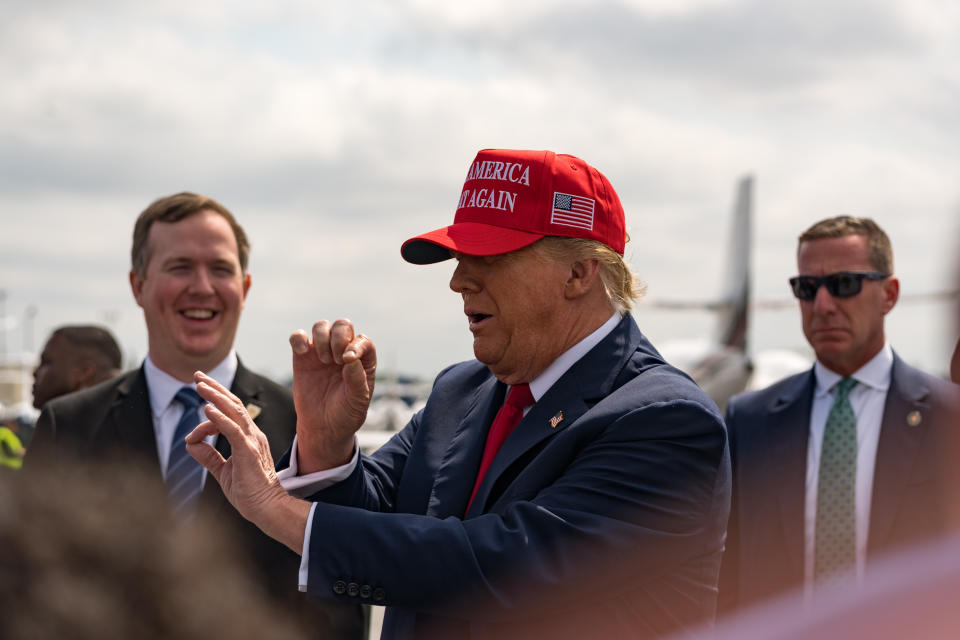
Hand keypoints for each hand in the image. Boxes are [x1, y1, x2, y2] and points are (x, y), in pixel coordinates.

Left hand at [186, 371, 310, 552]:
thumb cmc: (249, 492)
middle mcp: (252, 435)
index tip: (196, 415)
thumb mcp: (222, 471)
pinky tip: (207, 409)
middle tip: (198, 376)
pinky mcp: (248, 452)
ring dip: (215, 396)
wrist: (267, 508)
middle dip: (215, 388)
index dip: (210, 410)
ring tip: (200, 385)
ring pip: (233, 411)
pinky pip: (233, 430)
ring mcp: (252, 442)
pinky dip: (220, 418)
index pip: (229, 414)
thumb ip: (208, 455)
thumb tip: (191, 442)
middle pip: (233, 404)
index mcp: (248, 438)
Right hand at [289, 318, 376, 472]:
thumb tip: (351, 358)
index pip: (363, 341)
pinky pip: (298, 337)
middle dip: (339, 338)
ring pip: (321, 326)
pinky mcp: (302, 357)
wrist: (323, 427)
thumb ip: (357, 380)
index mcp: (363, 360)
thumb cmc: (345, 414)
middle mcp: (343, 351)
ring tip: (323, 361)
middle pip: (343, 325)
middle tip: (336, 361)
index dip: (355, 345)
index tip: (346, 361)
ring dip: (322, 338)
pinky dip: (298, 338)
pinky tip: (302, 352)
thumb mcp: (357, 401)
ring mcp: (322, 352)